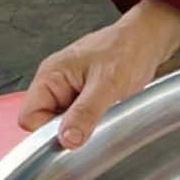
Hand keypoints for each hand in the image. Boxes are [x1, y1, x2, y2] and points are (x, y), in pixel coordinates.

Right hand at [18, 0, 179, 149]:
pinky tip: (109, 112)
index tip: (73, 135)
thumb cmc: (128, 50)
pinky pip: (81, 119)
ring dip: (84, 126)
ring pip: (65, 124)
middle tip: (96, 120)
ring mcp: (70, 91)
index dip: (47, 131)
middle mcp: (55, 84)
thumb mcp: (107, 84)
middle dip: (69, 129)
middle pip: (46, 123)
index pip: (29, 117)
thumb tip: (66, 139)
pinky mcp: (85, 97)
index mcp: (50, 76)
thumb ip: (85, 113)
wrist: (149, 39)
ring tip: (106, 112)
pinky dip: (93, 121)